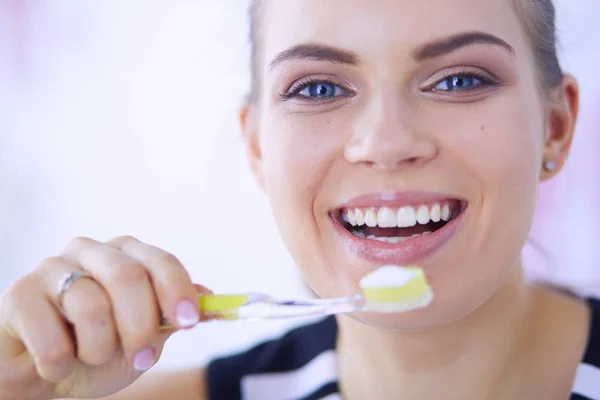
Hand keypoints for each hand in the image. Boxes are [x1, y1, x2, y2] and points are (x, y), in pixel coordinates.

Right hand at [0, 236, 209, 399]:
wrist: (43, 375)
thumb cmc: (96, 350)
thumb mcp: (144, 337)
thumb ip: (172, 317)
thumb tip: (211, 299)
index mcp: (125, 256)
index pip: (160, 261)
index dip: (178, 290)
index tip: (190, 321)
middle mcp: (91, 252)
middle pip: (128, 276)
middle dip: (142, 325)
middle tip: (144, 356)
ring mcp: (52, 267)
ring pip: (92, 306)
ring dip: (99, 349)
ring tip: (90, 358)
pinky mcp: (19, 294)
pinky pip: (52, 335)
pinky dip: (61, 363)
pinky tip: (57, 365)